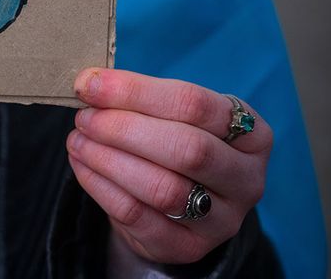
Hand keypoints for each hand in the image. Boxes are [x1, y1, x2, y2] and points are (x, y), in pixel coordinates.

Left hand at [67, 68, 271, 264]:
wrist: (177, 205)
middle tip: (84, 117)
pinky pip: (138, 217)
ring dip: (108, 159)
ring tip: (77, 140)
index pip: (194, 103)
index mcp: (252, 134)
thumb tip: (88, 83)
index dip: (135, 91)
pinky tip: (82, 165)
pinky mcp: (189, 248)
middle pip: (186, 148)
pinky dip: (101, 187)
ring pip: (163, 188)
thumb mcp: (171, 115)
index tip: (89, 84)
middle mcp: (247, 179)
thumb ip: (138, 98)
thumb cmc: (175, 142)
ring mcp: (223, 220)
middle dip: (123, 128)